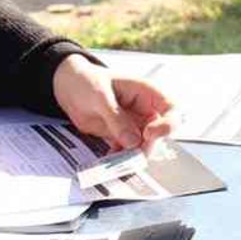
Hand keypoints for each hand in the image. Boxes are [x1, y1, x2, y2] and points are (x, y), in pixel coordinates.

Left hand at [53, 54, 173, 153]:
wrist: (69, 87)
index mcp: (146, 92)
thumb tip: (133, 140)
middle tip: (129, 154)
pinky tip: (109, 157)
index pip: (172, 109)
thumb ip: (116, 118)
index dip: (167, 124)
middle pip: (159, 134)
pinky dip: (120, 157)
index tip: (150, 134)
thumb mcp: (100, 96)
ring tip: (116, 158)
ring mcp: (134, 124)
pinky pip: (127, 151)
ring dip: (132, 155)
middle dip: (146, 146)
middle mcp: (144, 110)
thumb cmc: (87, 81)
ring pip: (143, 146)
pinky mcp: (121, 136)